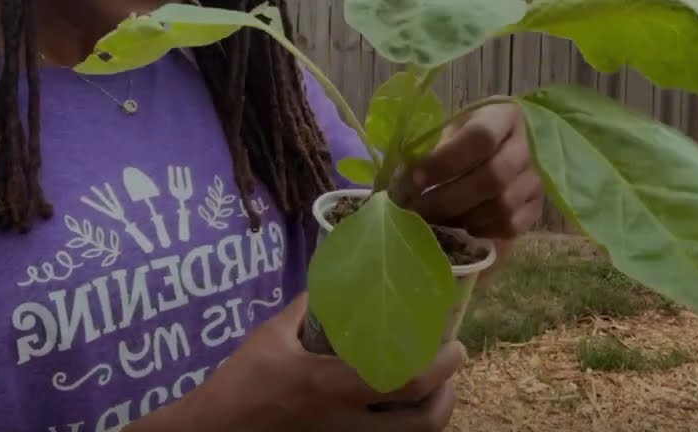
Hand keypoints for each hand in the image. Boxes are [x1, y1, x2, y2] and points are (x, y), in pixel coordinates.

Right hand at [156, 293, 463, 431]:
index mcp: (334, 387)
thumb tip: (330, 282)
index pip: (407, 383)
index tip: (457, 348)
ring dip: (428, 418)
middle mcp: (348, 424)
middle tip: (449, 374)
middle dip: (446, 399)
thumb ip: (306, 309)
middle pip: (423, 425)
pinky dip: (399, 430)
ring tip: (430, 394)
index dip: (441, 368)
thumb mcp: (270, 336)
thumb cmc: (240, 383)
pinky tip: (397, 414)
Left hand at [403, 101, 543, 239]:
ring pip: (502, 206)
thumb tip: (403, 180)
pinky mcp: (538, 205)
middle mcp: (529, 146)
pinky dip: (481, 229)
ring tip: (433, 217)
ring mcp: (538, 178)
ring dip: (461, 217)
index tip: (413, 178)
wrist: (508, 145)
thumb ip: (434, 146)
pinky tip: (461, 223)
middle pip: (492, 177)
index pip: (480, 137)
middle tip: (415, 209)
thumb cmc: (471, 134)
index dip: (445, 161)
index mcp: (505, 116)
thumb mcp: (454, 126)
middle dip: (446, 198)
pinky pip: (510, 225)